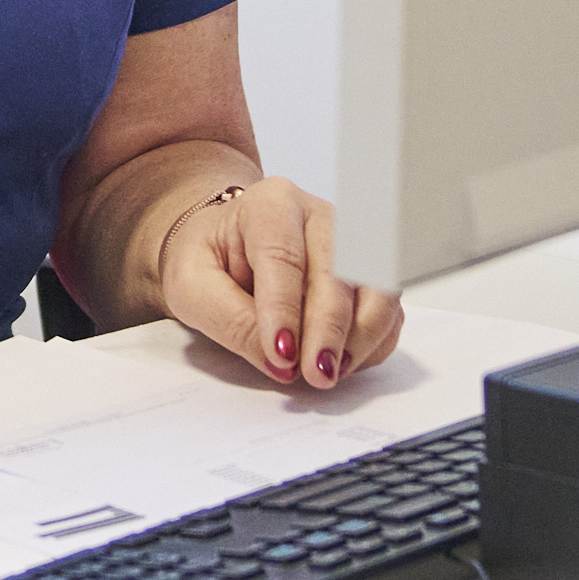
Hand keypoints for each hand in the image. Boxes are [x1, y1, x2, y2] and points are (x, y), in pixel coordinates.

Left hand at [161, 176, 403, 391]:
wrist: (224, 248)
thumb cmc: (208, 260)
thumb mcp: (190, 287)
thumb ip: (229, 320)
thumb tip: (280, 361)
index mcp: (271, 205)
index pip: (283, 256)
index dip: (285, 309)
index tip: (281, 354)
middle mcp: (320, 216)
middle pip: (339, 270)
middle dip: (329, 329)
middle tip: (314, 374)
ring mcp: (353, 243)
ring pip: (378, 288)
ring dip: (359, 338)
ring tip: (329, 372)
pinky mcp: (370, 274)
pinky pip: (389, 311)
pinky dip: (373, 342)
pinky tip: (344, 362)